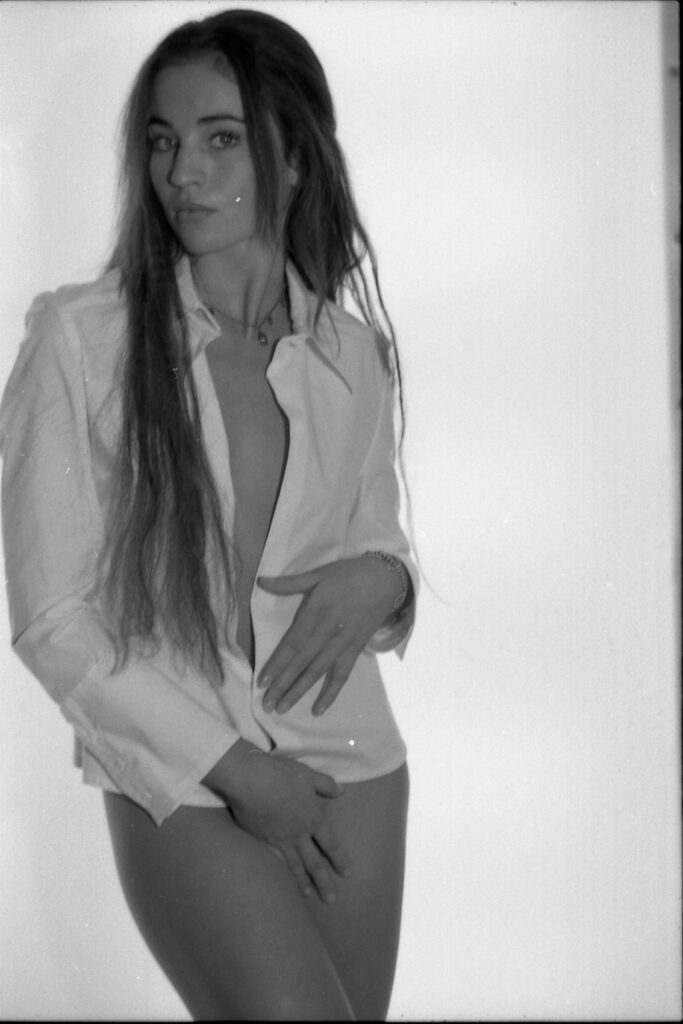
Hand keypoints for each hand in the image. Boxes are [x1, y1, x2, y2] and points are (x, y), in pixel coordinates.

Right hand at [203, 740, 349, 903]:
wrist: (251, 781)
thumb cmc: (282, 775)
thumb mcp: (308, 775)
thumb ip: (326, 785)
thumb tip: (342, 791)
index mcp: (313, 819)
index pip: (330, 844)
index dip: (339, 859)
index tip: (346, 874)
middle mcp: (298, 834)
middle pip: (314, 863)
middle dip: (324, 882)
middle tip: (332, 900)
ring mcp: (279, 840)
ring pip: (295, 866)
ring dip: (303, 883)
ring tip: (310, 897)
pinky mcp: (261, 840)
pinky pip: (275, 861)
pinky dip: (281, 873)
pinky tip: (282, 881)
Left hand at [257, 556, 402, 715]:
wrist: (386, 579)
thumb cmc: (348, 575)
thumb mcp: (319, 574)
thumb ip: (290, 583)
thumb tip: (261, 582)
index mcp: (317, 610)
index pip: (293, 642)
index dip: (277, 662)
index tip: (263, 680)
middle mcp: (329, 630)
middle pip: (303, 661)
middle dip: (283, 683)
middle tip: (266, 704)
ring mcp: (344, 642)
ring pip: (319, 671)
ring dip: (300, 690)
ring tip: (283, 707)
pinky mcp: (356, 649)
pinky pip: (342, 674)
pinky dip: (331, 693)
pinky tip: (318, 709)